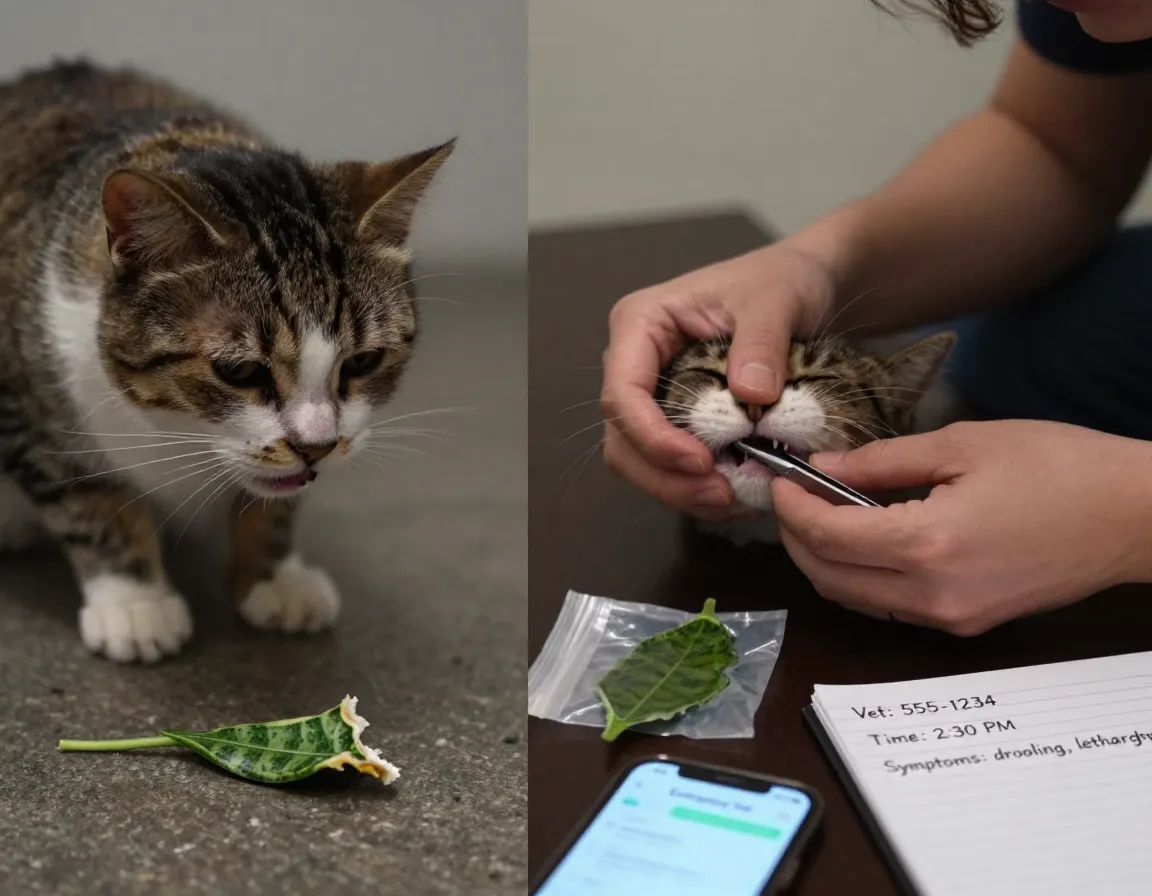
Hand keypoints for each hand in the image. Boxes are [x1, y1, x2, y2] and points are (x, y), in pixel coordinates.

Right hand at [600, 243, 834, 518]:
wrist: (804, 285)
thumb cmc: (780, 280)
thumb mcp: (776, 300)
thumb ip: (761, 343)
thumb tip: (751, 394)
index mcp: (641, 324)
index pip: (622, 394)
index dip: (652, 437)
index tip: (700, 461)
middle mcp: (635, 363)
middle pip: (622, 438)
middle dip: (664, 476)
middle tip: (721, 494)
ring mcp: (652, 394)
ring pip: (639, 460)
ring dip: (678, 490)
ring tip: (731, 499)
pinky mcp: (675, 418)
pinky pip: (668, 464)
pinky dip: (694, 487)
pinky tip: (734, 494)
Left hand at [771, 420, 1151, 634]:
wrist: (1133, 516)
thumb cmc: (1059, 467)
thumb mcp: (964, 444)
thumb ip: (883, 461)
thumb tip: (825, 468)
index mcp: (929, 545)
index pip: (828, 537)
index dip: (792, 509)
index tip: (780, 480)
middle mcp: (933, 595)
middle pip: (830, 578)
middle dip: (796, 539)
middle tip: (790, 497)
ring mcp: (951, 618)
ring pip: (855, 598)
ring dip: (825, 560)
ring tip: (818, 514)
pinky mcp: (968, 622)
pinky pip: (891, 606)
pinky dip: (861, 575)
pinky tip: (863, 538)